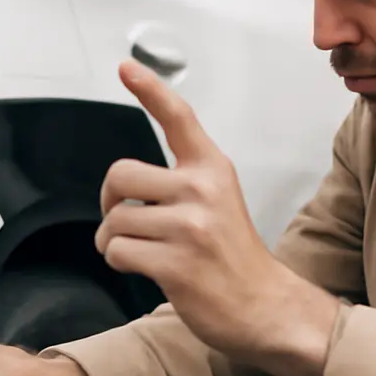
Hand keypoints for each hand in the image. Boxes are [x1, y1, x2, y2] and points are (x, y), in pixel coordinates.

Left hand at [95, 61, 336, 375]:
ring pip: (115, 220)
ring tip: (136, 251)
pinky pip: (117, 252)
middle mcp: (202, 190)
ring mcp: (190, 227)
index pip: (178, 117)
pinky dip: (119, 261)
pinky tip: (142, 268)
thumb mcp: (218, 201)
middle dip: (109, 201)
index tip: (126, 66)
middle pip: (120, 174)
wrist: (266, 308)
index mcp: (213, 169)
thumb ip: (181, 182)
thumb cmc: (234, 256)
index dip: (149, 89)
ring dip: (112, 240)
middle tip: (121, 217)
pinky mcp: (176, 264)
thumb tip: (124, 184)